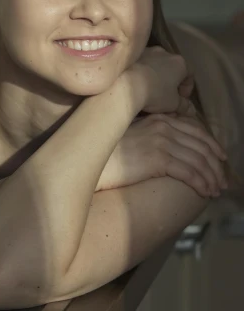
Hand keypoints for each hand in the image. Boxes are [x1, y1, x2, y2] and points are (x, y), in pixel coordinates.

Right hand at [96, 112, 226, 197]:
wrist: (89, 160)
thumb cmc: (106, 153)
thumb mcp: (132, 136)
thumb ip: (152, 136)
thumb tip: (170, 150)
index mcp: (159, 119)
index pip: (195, 129)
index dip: (212, 144)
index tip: (220, 158)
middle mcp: (163, 126)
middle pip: (201, 145)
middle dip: (215, 165)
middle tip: (222, 180)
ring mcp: (161, 141)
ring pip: (198, 160)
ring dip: (211, 177)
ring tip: (215, 190)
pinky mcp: (158, 158)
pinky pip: (189, 172)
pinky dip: (201, 183)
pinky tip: (205, 192)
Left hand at [128, 46, 194, 114]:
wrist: (124, 83)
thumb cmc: (154, 93)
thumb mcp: (172, 104)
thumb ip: (184, 106)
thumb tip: (191, 110)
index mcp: (180, 63)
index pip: (190, 74)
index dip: (187, 87)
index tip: (181, 98)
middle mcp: (165, 53)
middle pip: (172, 68)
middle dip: (171, 82)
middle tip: (166, 97)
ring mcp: (147, 52)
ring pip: (155, 65)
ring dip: (156, 76)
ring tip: (149, 91)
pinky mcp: (131, 55)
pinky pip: (141, 64)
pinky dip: (142, 73)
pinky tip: (136, 84)